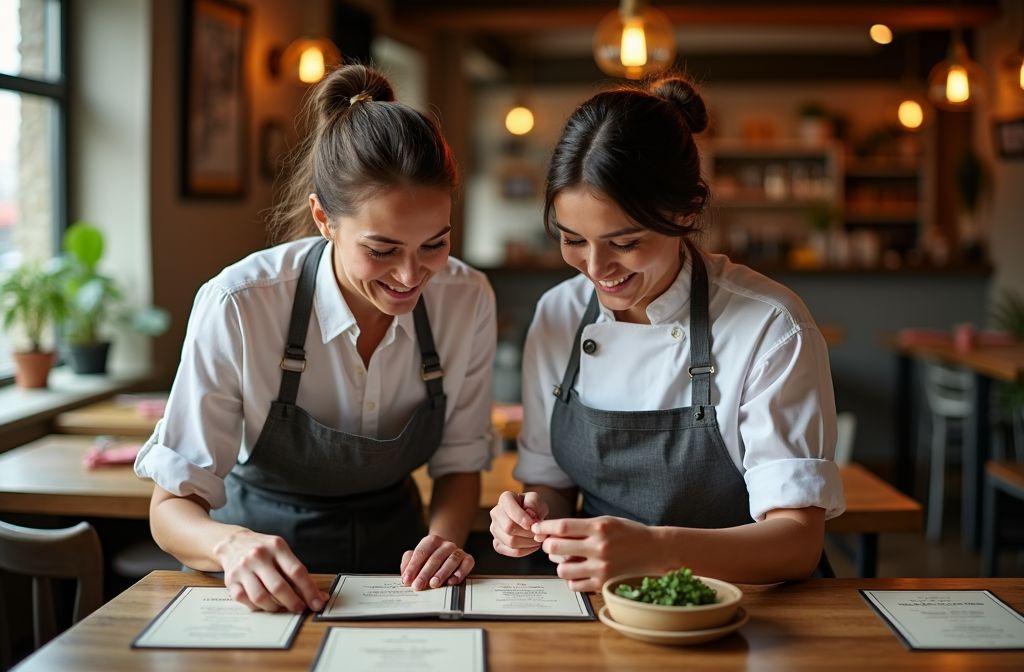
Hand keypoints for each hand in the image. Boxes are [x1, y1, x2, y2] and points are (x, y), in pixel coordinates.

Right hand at [213, 528, 326, 612]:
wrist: (233, 543)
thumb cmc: (264, 550)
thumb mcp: (282, 553)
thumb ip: (299, 574)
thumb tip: (320, 597)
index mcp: (276, 547)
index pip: (297, 571)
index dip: (309, 591)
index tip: (317, 604)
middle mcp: (258, 556)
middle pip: (278, 587)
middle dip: (293, 602)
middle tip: (300, 609)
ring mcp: (243, 568)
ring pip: (261, 597)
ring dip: (275, 607)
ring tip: (281, 607)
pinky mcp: (230, 580)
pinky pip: (245, 600)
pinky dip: (257, 607)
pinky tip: (264, 604)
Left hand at [401, 534, 474, 590]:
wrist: (448, 553)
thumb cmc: (429, 558)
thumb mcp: (417, 557)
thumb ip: (408, 563)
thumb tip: (406, 575)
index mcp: (431, 541)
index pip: (421, 553)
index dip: (413, 567)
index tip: (407, 580)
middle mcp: (446, 544)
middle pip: (435, 558)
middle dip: (425, 574)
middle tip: (418, 586)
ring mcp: (458, 551)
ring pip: (451, 561)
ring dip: (442, 573)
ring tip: (433, 584)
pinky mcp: (468, 559)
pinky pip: (466, 564)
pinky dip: (460, 573)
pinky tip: (452, 582)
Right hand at [489, 490, 549, 557]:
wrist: (532, 517)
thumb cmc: (534, 507)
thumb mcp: (537, 500)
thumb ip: (534, 504)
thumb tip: (530, 515)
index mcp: (505, 498)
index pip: (510, 510)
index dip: (523, 519)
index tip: (534, 524)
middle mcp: (496, 513)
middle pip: (508, 528)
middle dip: (527, 533)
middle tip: (538, 533)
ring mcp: (494, 529)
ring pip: (510, 542)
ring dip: (528, 543)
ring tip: (538, 539)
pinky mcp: (497, 543)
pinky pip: (510, 552)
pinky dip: (524, 551)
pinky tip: (532, 546)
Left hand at [532, 516, 661, 591]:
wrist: (655, 551)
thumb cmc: (628, 533)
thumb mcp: (606, 522)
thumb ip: (581, 526)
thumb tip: (551, 532)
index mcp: (599, 527)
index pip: (562, 526)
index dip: (544, 527)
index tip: (536, 529)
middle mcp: (600, 547)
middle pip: (556, 548)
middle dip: (548, 545)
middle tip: (550, 545)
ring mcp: (601, 568)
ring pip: (562, 570)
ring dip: (560, 565)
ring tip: (567, 560)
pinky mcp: (603, 584)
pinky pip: (574, 585)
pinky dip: (572, 579)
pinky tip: (579, 572)